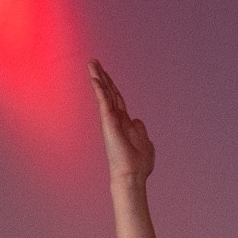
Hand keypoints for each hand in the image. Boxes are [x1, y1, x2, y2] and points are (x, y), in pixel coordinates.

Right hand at [88, 60, 154, 183]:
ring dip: (98, 77)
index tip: (106, 75)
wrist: (132, 175)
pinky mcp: (108, 122)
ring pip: (104, 94)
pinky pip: (103, 101)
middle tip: (94, 62)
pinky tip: (95, 77)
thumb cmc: (138, 164)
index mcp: (124, 124)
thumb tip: (137, 120)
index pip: (117, 101)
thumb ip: (140, 130)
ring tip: (92, 63)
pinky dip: (99, 88)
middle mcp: (115, 120)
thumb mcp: (145, 143)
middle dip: (102, 77)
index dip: (113, 87)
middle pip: (109, 93)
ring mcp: (111, 120)